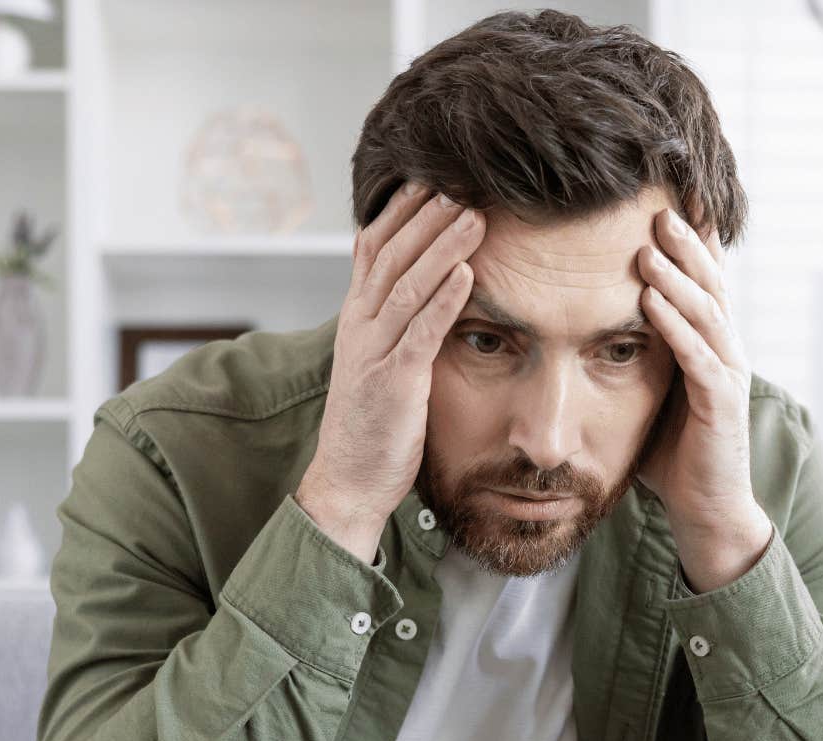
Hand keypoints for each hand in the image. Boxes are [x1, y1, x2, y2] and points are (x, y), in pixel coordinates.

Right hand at [296, 182, 483, 559]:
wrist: (348, 480)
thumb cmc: (373, 423)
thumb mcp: (380, 360)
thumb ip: (397, 323)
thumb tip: (428, 287)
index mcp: (357, 317)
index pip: (373, 247)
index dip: (401, 211)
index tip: (432, 178)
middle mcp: (360, 325)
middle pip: (392, 255)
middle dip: (427, 216)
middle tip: (461, 181)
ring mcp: (373, 352)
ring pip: (407, 285)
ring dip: (443, 247)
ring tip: (475, 216)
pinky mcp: (393, 382)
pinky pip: (420, 332)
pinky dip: (444, 300)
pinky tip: (467, 274)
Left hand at [635, 207, 772, 591]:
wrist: (707, 510)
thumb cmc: (674, 452)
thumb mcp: (651, 391)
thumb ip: (636, 353)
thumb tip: (591, 320)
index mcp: (710, 343)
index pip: (702, 280)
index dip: (690, 240)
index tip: (666, 197)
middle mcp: (726, 351)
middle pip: (709, 283)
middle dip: (685, 242)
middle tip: (658, 203)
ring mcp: (728, 376)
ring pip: (706, 312)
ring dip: (678, 275)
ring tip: (651, 241)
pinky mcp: (721, 406)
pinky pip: (698, 357)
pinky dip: (675, 326)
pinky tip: (651, 302)